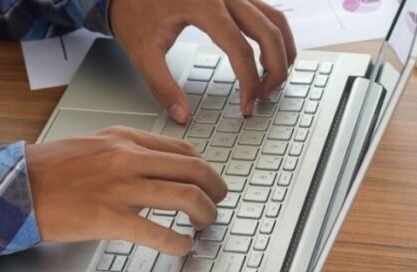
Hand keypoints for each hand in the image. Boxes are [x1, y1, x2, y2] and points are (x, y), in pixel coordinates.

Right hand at [25, 127, 227, 255]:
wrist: (16, 186)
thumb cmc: (50, 170)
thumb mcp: (93, 145)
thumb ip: (126, 151)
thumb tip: (158, 167)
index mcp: (124, 139)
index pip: (182, 148)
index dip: (204, 168)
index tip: (208, 183)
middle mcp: (127, 158)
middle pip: (194, 169)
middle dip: (216, 190)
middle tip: (218, 205)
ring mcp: (120, 187)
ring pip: (186, 196)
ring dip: (205, 215)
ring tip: (205, 227)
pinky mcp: (109, 218)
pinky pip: (158, 232)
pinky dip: (179, 243)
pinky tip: (181, 248)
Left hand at [109, 0, 297, 122]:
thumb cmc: (134, 10)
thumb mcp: (142, 51)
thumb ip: (162, 86)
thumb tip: (182, 116)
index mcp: (204, 4)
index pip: (241, 49)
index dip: (249, 82)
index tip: (247, 106)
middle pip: (269, 31)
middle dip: (275, 69)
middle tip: (265, 97)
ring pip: (276, 19)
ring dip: (282, 51)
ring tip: (272, 81)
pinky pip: (267, 12)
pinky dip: (274, 37)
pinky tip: (267, 58)